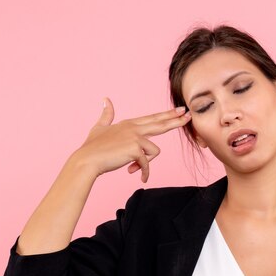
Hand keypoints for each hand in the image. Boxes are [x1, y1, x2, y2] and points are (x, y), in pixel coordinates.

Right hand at [73, 97, 191, 182]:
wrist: (87, 160)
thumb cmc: (92, 147)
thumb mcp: (100, 127)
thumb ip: (106, 114)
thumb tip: (106, 99)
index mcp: (129, 123)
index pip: (153, 118)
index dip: (167, 114)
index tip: (180, 110)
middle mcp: (134, 128)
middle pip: (160, 124)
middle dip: (176, 120)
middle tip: (189, 114)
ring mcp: (135, 137)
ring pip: (154, 151)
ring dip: (145, 163)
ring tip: (132, 167)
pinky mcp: (135, 149)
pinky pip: (147, 163)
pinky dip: (144, 172)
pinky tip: (139, 177)